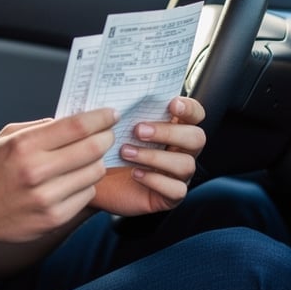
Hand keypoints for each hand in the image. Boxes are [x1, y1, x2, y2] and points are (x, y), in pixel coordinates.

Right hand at [0, 108, 117, 245]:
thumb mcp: (7, 138)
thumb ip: (42, 127)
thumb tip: (78, 120)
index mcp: (24, 145)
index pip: (77, 126)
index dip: (100, 118)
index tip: (110, 114)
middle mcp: (36, 171)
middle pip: (93, 149)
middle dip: (105, 138)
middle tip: (106, 135)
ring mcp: (46, 198)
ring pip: (95, 173)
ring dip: (95, 163)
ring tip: (83, 160)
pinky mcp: (54, 218)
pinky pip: (87, 195)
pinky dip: (85, 185)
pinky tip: (71, 182)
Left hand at [89, 96, 205, 216]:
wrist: (94, 179)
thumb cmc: (108, 149)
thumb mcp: (115, 127)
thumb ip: (126, 111)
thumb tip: (121, 94)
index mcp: (174, 127)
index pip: (196, 114)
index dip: (189, 108)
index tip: (172, 104)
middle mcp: (181, 150)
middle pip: (196, 138)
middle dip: (168, 133)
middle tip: (138, 130)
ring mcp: (178, 174)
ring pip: (185, 164)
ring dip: (154, 157)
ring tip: (126, 152)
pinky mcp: (170, 196)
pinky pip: (175, 189)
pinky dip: (155, 180)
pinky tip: (135, 174)